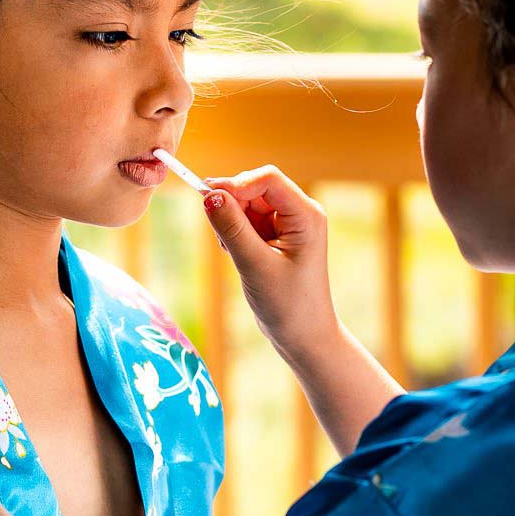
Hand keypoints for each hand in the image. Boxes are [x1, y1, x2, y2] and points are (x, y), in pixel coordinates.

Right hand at [200, 166, 338, 359]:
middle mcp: (300, 213)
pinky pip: (246, 220)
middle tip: (220, 234)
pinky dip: (234, 232)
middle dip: (232, 205)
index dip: (237, 184)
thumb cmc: (289, 305)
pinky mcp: (275, 237)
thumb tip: (209, 195)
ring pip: (247, 204)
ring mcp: (288, 225)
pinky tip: (236, 254)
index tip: (209, 200)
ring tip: (232, 252)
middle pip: (255, 187)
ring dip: (231, 221)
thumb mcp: (256, 266)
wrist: (303, 336)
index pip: (267, 179)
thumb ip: (232, 229)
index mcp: (306, 215)